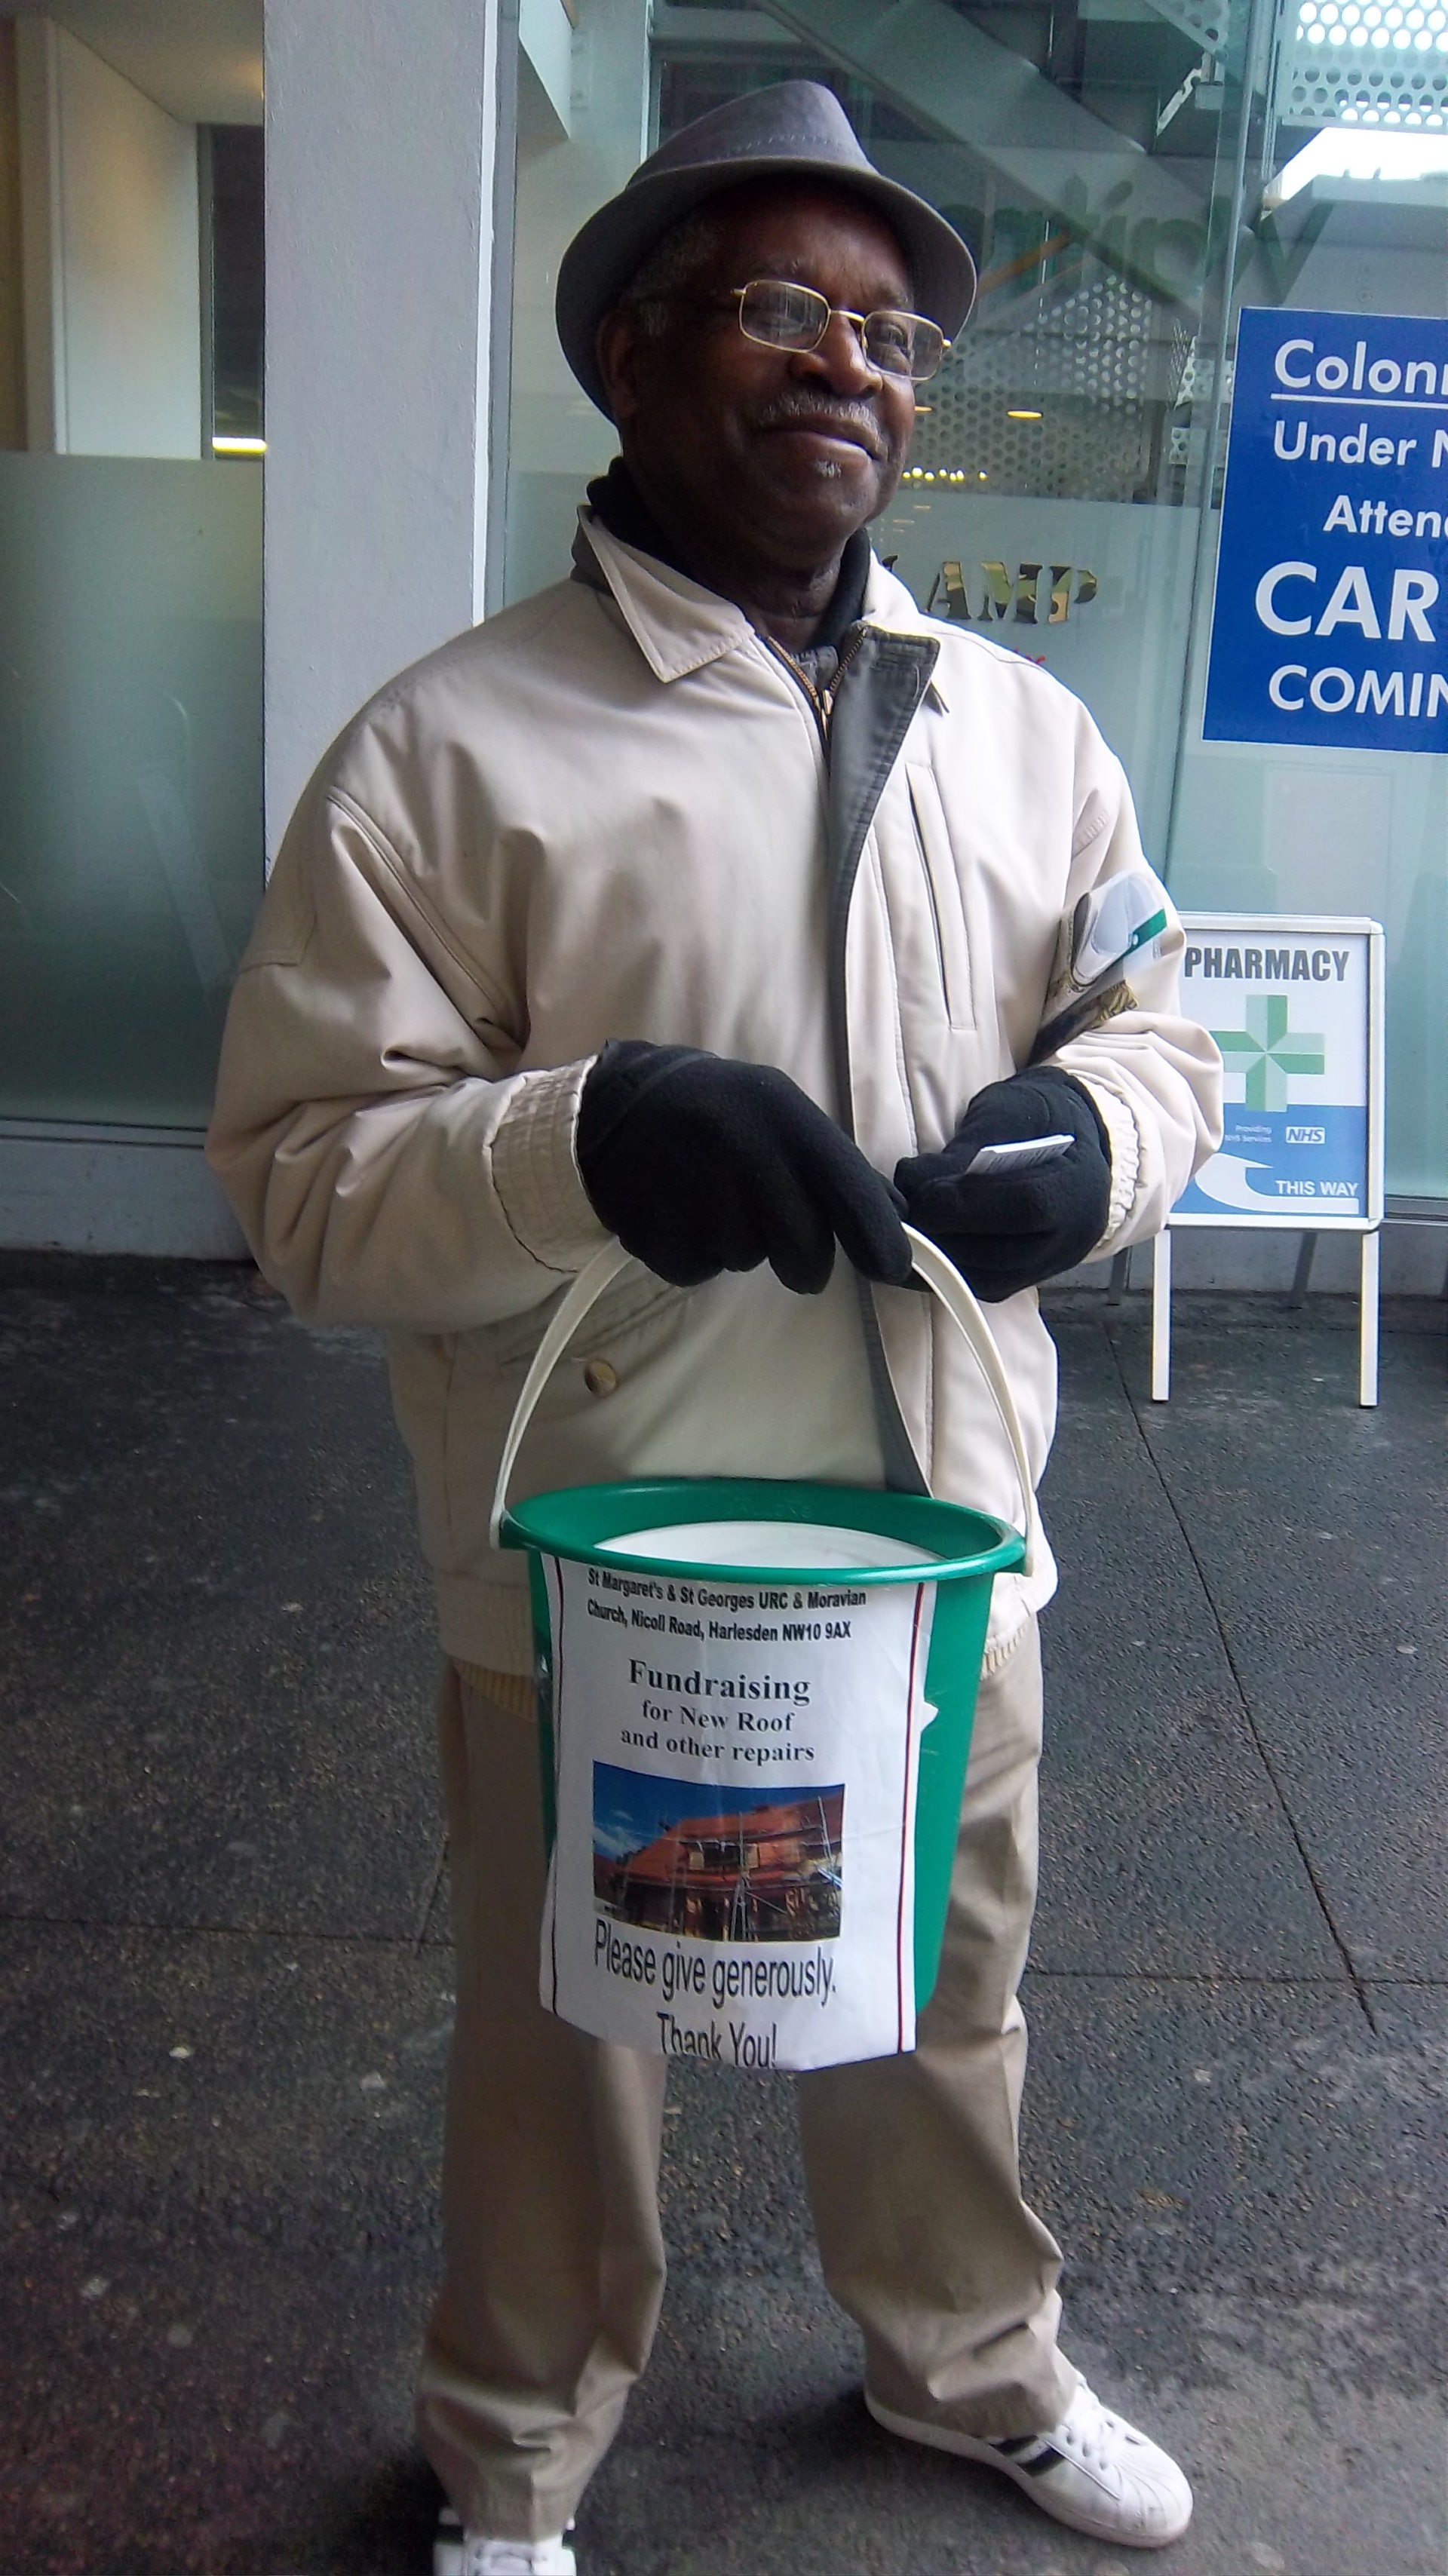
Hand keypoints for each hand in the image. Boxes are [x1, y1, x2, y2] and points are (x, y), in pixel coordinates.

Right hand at [577, 1042, 912, 1293]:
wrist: (618, 1108)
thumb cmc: (721, 1112)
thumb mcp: (784, 1114)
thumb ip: (837, 1166)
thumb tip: (896, 1215)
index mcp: (788, 1124)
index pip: (853, 1196)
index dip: (880, 1242)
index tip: (892, 1269)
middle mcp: (749, 1160)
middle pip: (806, 1257)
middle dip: (803, 1260)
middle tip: (777, 1232)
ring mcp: (700, 1202)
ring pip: (750, 1263)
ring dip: (740, 1244)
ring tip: (710, 1196)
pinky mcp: (659, 1238)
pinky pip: (701, 1271)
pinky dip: (697, 1253)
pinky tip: (679, 1210)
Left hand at [894, 1067, 1110, 1302]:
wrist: (1075, 1142)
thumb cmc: (1038, 1118)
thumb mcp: (1006, 1113)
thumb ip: (964, 1151)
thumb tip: (910, 1181)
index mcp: (1078, 1187)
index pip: (1025, 1207)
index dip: (965, 1204)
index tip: (920, 1189)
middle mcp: (1071, 1239)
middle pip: (1002, 1254)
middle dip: (940, 1234)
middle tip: (900, 1213)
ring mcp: (1049, 1267)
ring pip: (986, 1280)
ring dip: (935, 1260)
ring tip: (902, 1229)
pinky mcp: (1024, 1281)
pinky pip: (980, 1286)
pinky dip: (943, 1271)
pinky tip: (917, 1247)